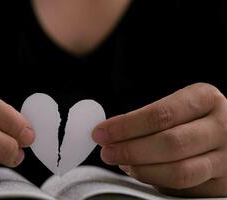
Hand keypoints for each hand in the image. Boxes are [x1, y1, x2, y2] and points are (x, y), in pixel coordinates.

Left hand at [93, 83, 226, 196]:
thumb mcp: (178, 107)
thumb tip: (111, 134)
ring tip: (121, 163)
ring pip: (179, 171)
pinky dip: (156, 180)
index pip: (161, 114)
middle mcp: (222, 127)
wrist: (225, 132)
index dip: (126, 126)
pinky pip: (184, 187)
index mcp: (205, 98)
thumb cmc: (192, 117)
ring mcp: (226, 157)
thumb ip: (150, 119)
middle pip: (170, 143)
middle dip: (130, 150)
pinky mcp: (223, 183)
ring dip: (141, 169)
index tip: (102, 132)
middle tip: (107, 152)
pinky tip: (141, 172)